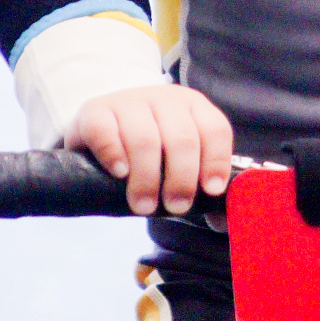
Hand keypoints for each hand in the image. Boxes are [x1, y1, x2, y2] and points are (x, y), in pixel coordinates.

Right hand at [68, 84, 234, 216]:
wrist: (99, 130)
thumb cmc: (149, 152)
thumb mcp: (177, 163)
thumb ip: (201, 187)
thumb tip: (224, 221)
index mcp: (193, 107)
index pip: (215, 129)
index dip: (216, 161)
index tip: (210, 190)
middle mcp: (164, 99)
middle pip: (182, 138)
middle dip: (182, 178)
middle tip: (176, 207)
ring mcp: (128, 101)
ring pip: (145, 138)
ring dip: (147, 178)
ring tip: (144, 205)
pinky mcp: (95, 111)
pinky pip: (106, 131)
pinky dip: (114, 155)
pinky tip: (120, 173)